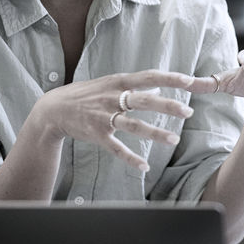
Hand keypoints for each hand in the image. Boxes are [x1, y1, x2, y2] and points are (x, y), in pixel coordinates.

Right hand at [34, 70, 193, 171]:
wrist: (54, 109)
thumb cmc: (88, 93)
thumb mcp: (110, 82)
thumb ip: (135, 85)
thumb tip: (160, 87)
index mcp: (118, 81)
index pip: (149, 77)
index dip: (170, 78)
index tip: (190, 80)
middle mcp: (112, 97)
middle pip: (143, 100)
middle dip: (167, 106)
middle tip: (188, 111)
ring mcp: (104, 117)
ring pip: (133, 126)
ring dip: (154, 133)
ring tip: (174, 140)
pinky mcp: (97, 134)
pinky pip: (116, 148)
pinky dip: (130, 158)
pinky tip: (145, 167)